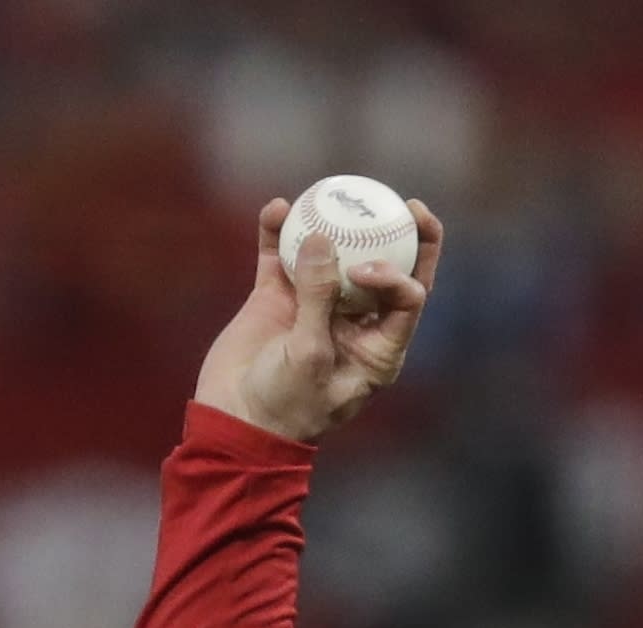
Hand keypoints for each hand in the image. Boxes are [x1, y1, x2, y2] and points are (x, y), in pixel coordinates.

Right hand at [194, 196, 443, 446]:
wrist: (234, 421)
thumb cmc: (284, 404)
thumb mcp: (308, 357)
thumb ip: (317, 299)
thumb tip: (320, 238)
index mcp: (378, 347)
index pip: (409, 298)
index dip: (398, 273)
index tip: (363, 270)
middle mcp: (354, 321)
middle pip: (388, 267)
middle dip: (403, 234)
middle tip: (404, 204)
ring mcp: (315, 305)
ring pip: (334, 253)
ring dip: (336, 222)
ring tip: (336, 191)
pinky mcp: (277, 298)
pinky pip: (282, 254)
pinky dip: (279, 230)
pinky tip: (277, 208)